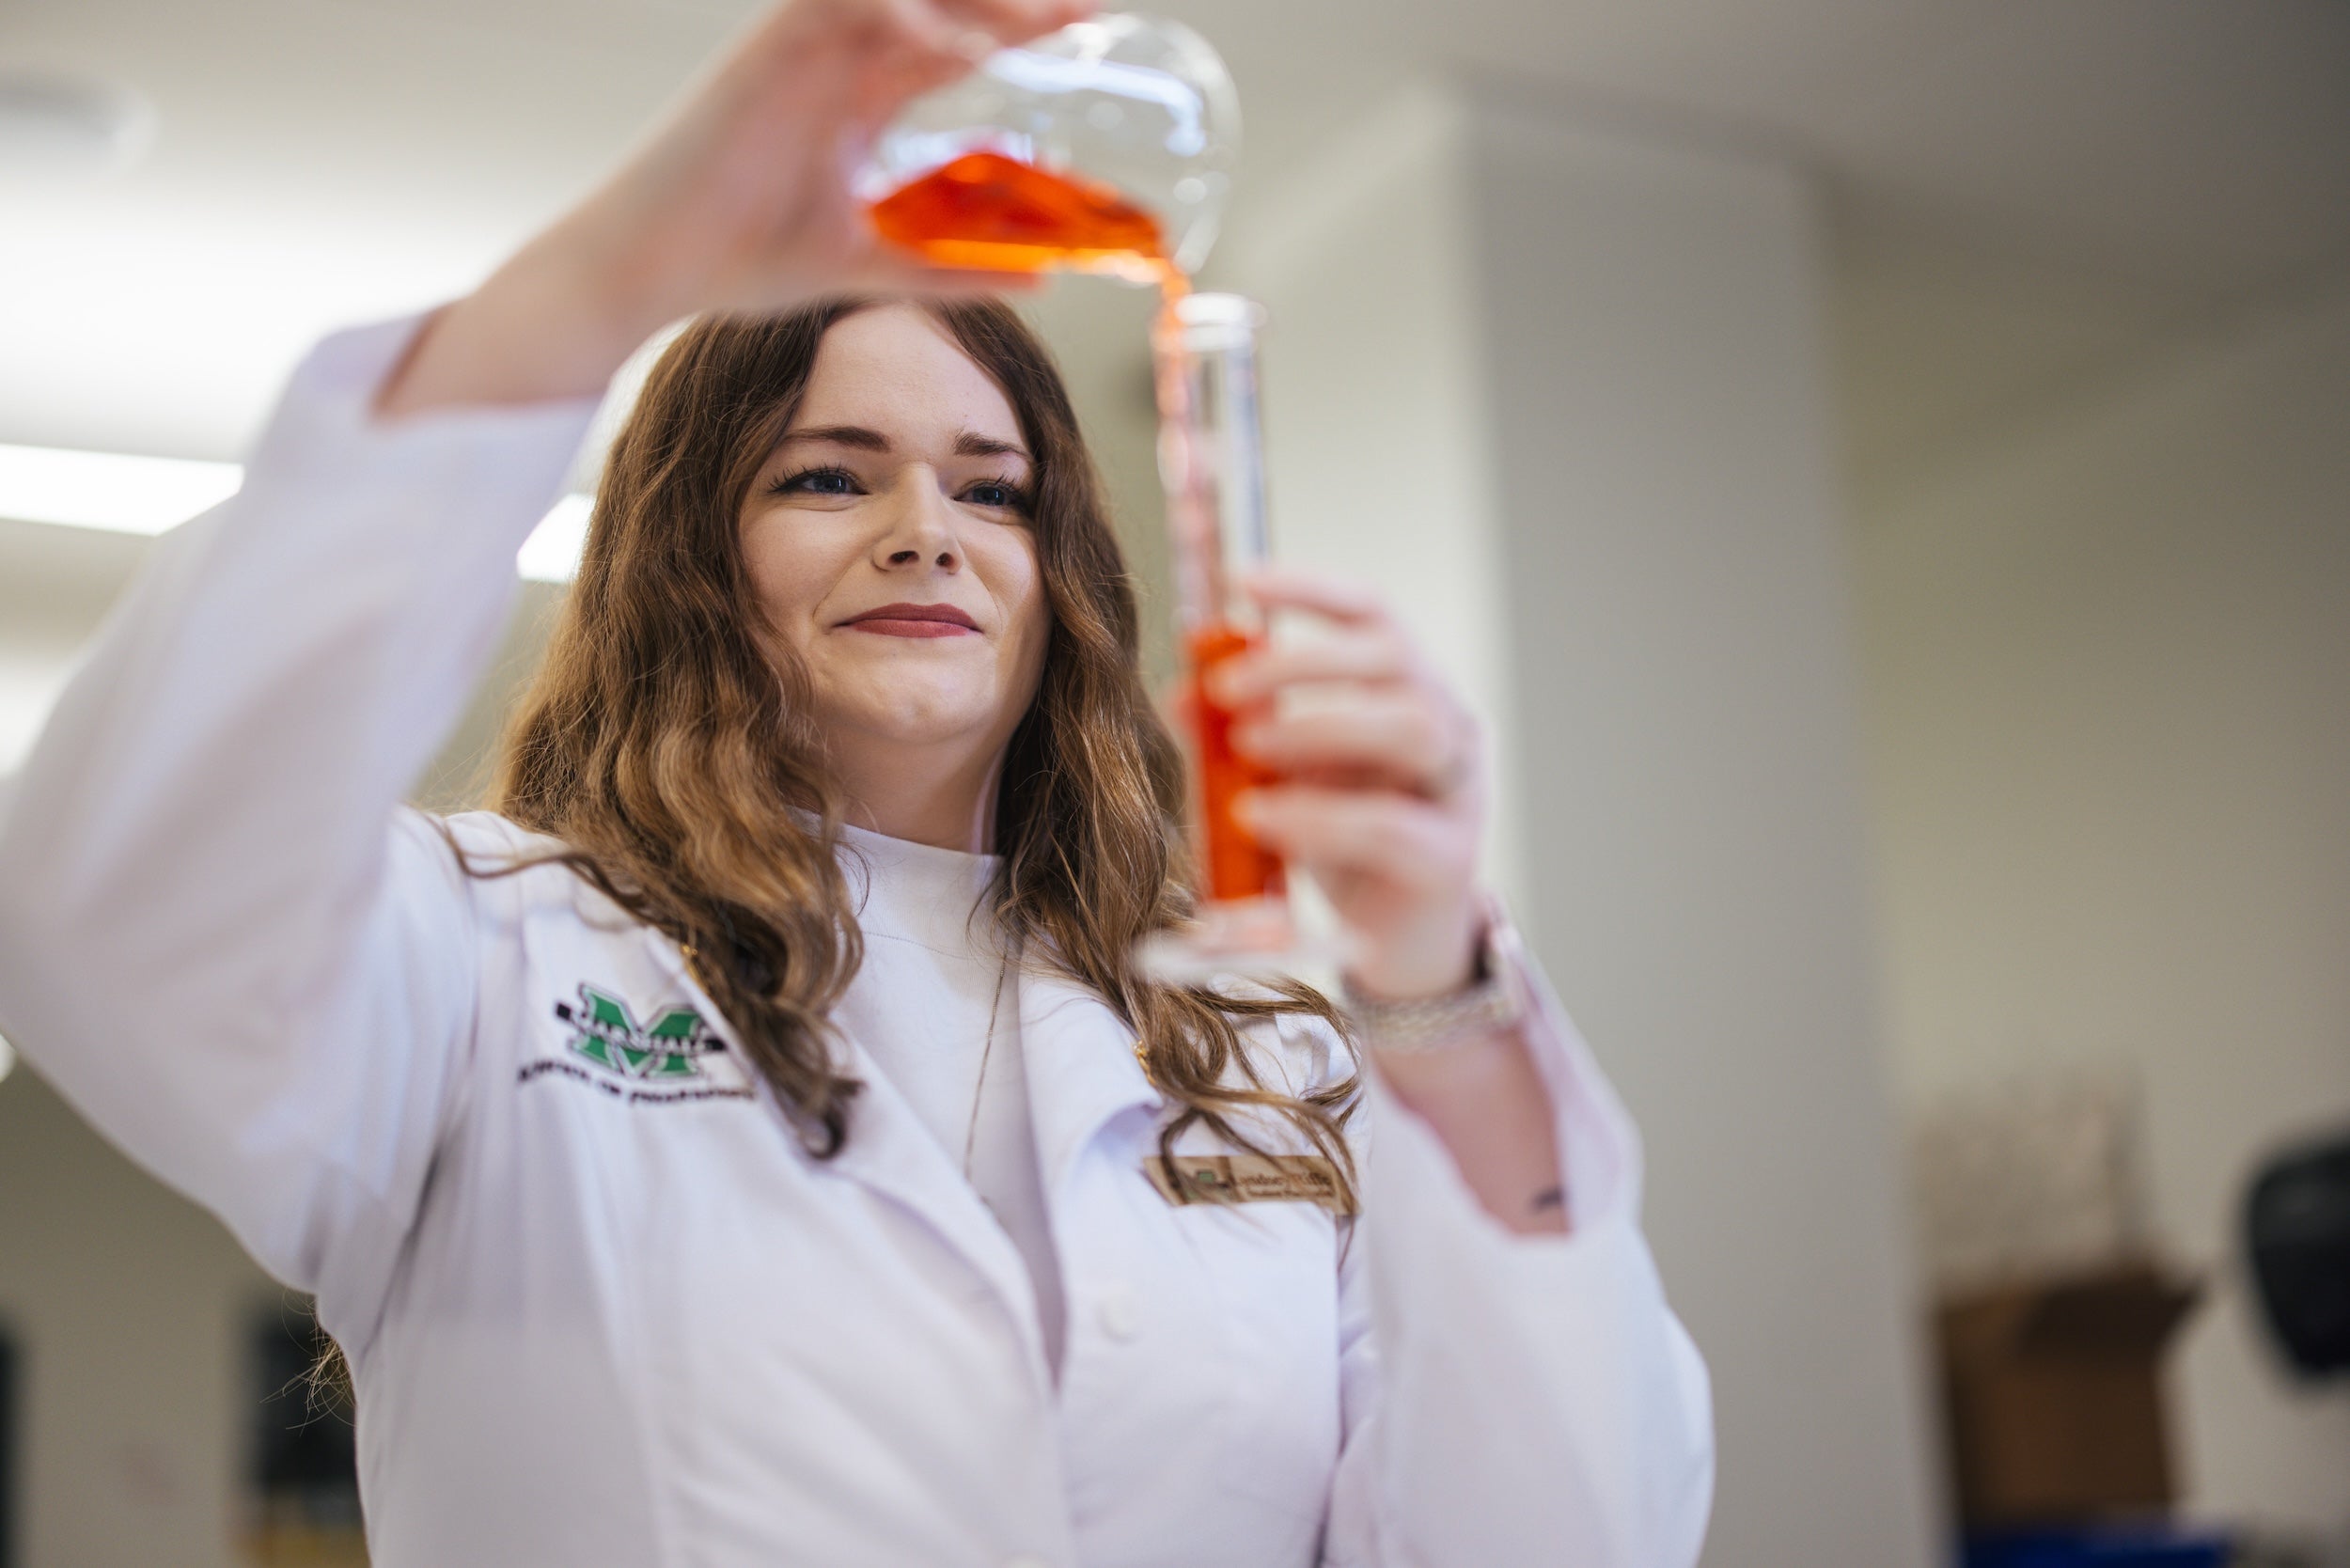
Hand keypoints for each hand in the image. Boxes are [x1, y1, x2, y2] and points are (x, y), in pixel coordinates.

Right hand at [380, 0, 1091, 417]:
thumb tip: (1043, 281)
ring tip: (1041, 21)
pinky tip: (964, 50)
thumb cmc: (734, 261)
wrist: (647, 268)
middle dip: (1013, 2)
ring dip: (974, 5)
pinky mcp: (765, 53)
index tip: (1085, 30)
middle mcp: (834, 60)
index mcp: (857, 96)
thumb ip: (952, 270)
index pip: (957, 44)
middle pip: (942, 5)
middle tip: (1088, 7)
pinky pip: (848, 11)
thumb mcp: (868, 267)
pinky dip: (910, 24)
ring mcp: (800, 50)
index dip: (1020, 31)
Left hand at [1209, 568, 1487, 1001]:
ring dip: (1317, 727)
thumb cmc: (1346, 845)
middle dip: (1303, 662)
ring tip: (1246, 748)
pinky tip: (1262, 817)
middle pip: (1393, 659)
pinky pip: (1390, 826)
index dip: (1314, 590)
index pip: (1374, 616)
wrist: (1395, 945)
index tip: (1245, 582)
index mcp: (1408, 691)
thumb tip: (1182, 690)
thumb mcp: (1286, 777)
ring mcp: (1458, 791)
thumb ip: (1239, 734)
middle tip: (1226, 686)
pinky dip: (1319, 816)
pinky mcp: (1448, 861)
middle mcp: (1447, 727)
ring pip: (1411, 728)